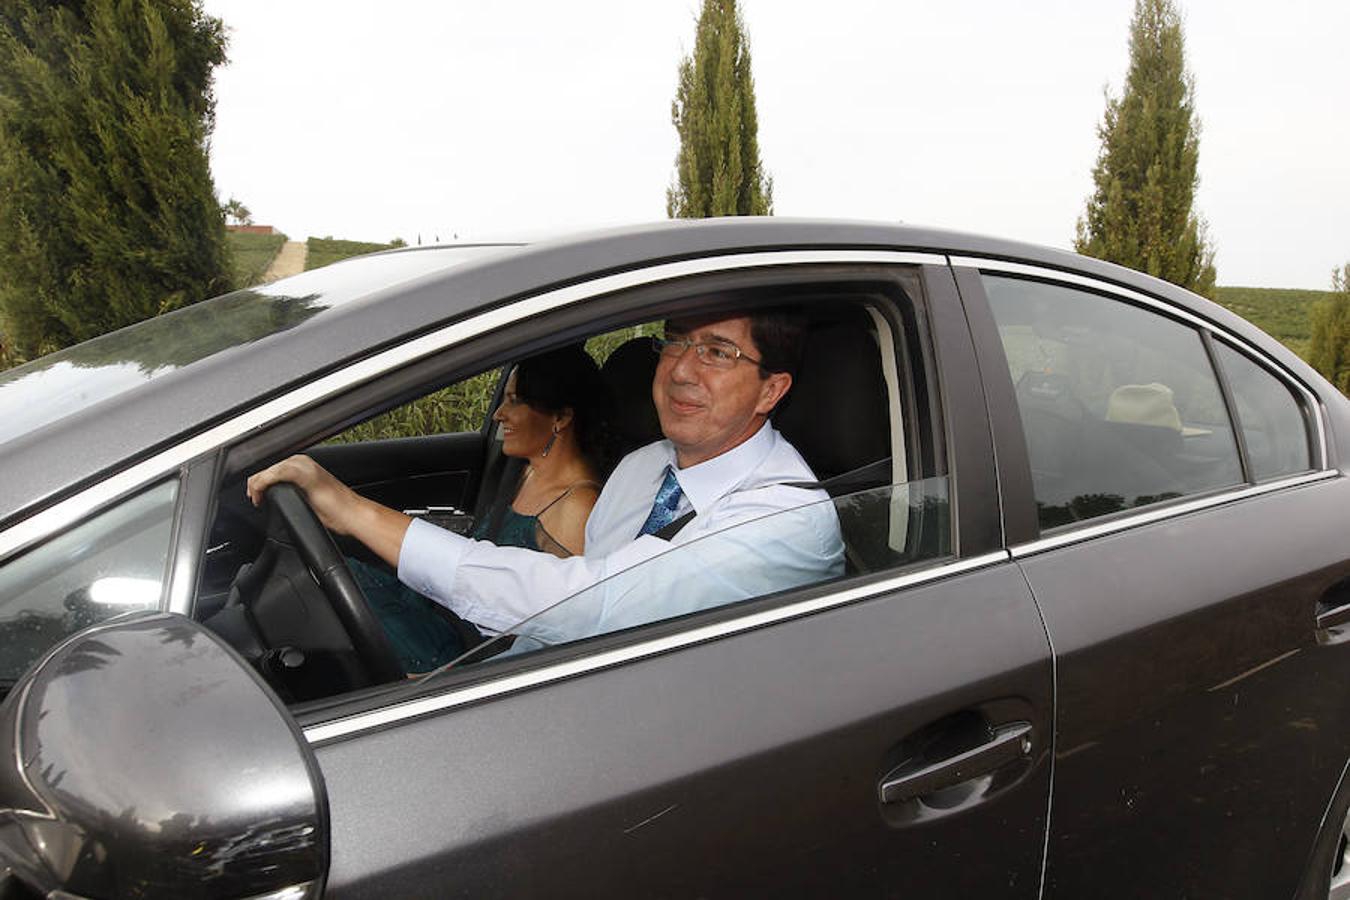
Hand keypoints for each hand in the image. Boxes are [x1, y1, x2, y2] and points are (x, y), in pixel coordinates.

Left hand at [246, 454, 361, 534]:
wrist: (353, 515)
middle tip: (254, 498)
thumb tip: (275, 498)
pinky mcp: (306, 475)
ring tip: (256, 498)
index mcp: (303, 464)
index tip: (255, 495)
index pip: (272, 468)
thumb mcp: (308, 497)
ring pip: (269, 469)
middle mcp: (303, 461)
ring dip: (258, 483)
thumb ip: (292, 492)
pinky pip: (276, 474)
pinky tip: (260, 494)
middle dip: (256, 483)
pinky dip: (264, 483)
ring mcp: (305, 466)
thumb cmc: (336, 510)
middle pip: (268, 467)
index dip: (259, 481)